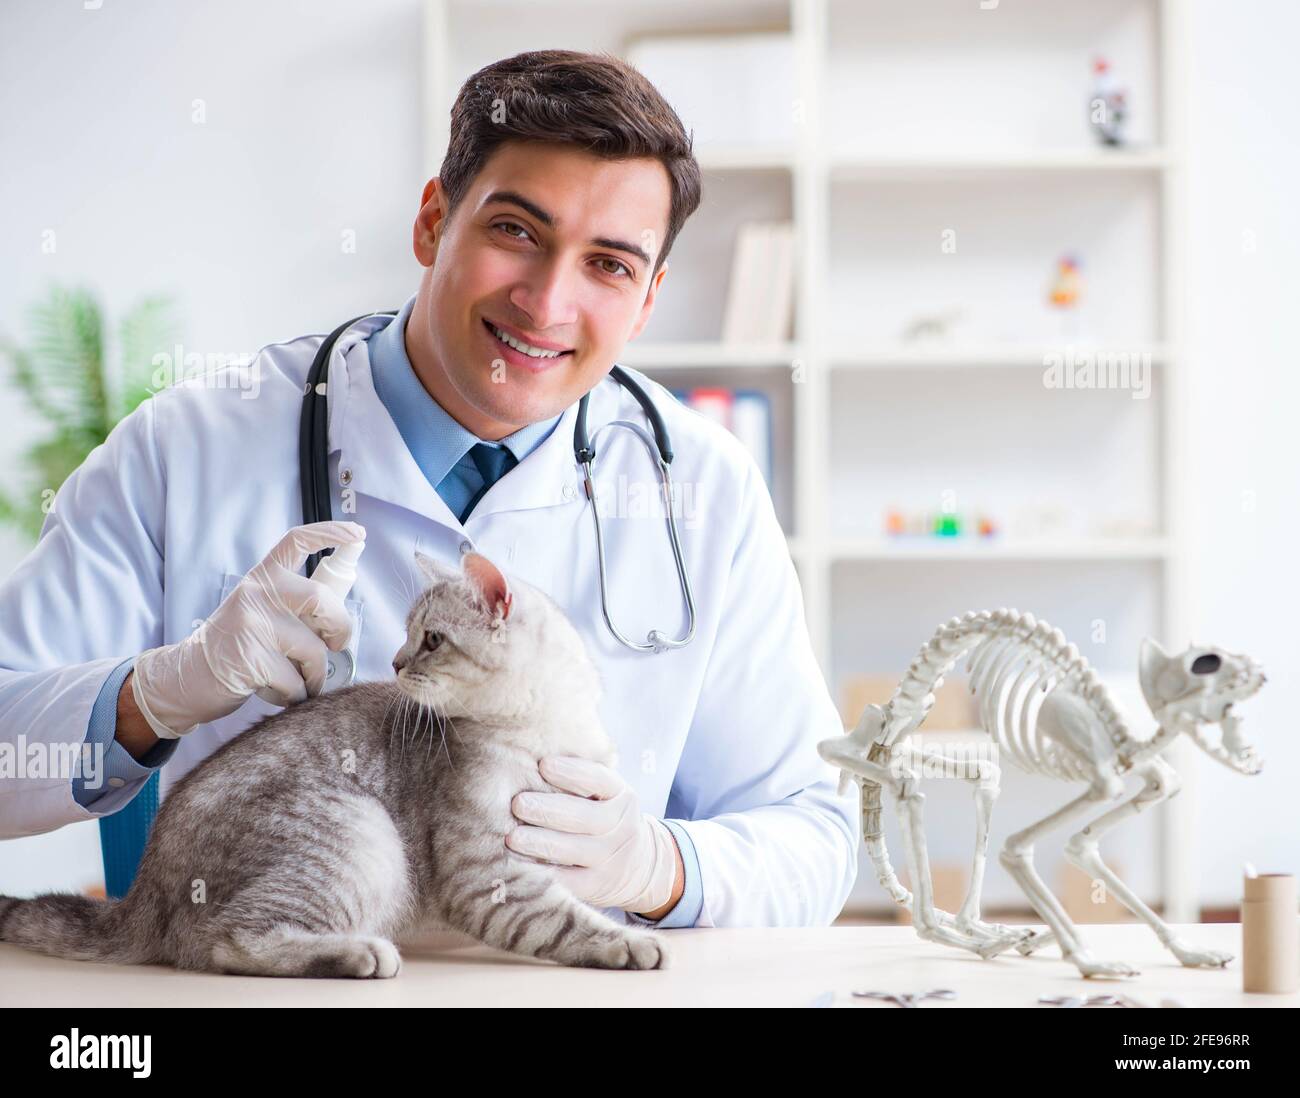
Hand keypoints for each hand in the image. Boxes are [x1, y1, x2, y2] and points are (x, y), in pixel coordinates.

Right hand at [130, 521, 364, 737]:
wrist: (187, 678)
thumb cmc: (237, 646)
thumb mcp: (261, 612)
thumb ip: (295, 607)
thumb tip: (341, 621)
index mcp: (262, 578)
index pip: (296, 541)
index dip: (330, 533)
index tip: (356, 532)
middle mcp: (257, 594)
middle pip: (321, 598)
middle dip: (341, 627)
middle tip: (337, 645)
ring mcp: (252, 625)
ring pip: (315, 650)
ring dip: (315, 675)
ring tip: (298, 679)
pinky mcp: (252, 660)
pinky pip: (298, 682)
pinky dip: (296, 694)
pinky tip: (274, 691)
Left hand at [506, 756, 681, 915]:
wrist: (640, 866)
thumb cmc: (605, 817)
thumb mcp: (606, 795)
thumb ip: (579, 780)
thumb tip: (530, 757)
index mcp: (621, 795)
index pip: (599, 780)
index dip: (572, 773)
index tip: (543, 765)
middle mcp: (621, 826)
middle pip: (585, 818)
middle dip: (548, 810)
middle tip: (518, 804)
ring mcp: (611, 859)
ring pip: (574, 851)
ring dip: (541, 844)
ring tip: (512, 837)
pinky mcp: (597, 887)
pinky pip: (568, 881)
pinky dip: (544, 874)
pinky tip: (521, 867)